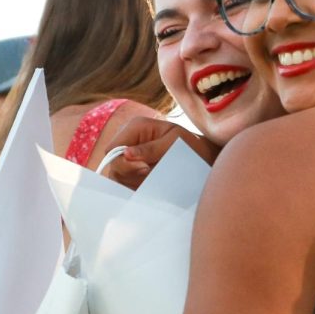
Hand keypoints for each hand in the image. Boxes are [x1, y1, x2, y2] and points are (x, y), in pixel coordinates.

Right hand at [100, 117, 221, 188]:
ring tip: (154, 176)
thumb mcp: (175, 142)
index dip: (123, 161)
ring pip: (117, 175)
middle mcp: (129, 140)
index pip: (113, 147)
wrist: (202, 158)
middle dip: (129, 172)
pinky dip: (135, 186)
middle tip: (150, 172)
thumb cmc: (191, 146)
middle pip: (112, 163)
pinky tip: (150, 183)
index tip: (144, 168)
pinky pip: (124, 183)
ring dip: (134, 181)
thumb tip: (126, 154)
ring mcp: (129, 157)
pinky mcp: (133, 171)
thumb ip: (151, 149)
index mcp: (136, 127)